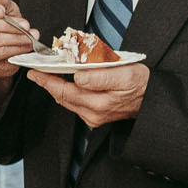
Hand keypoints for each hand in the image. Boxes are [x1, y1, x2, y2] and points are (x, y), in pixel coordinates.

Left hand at [26, 62, 148, 127]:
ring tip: (46, 74)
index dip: (46, 81)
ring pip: (67, 100)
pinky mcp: (96, 116)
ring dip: (56, 87)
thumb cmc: (141, 84)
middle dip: (47, 83)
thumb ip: (100, 76)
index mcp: (98, 103)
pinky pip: (75, 103)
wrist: (154, 99)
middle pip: (62, 97)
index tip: (33, 71)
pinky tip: (64, 82)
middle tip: (35, 70)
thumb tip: (78, 76)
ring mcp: (94, 117)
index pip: (64, 91)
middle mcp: (93, 114)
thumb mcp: (125, 74)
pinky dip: (67, 91)